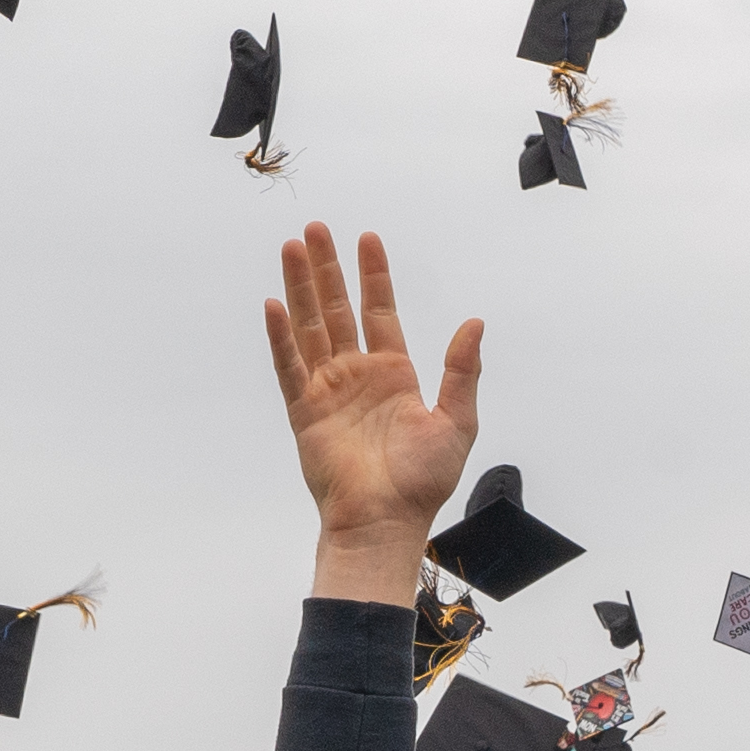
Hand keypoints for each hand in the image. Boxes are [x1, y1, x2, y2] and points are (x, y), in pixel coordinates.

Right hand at [261, 223, 482, 590]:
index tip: (367, 239)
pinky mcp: (304, 412)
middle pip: (336, 309)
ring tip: (292, 249)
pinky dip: (281, 336)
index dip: (373, 276)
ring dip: (300, 288)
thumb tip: (474, 323)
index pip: (379, 311)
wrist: (386, 521)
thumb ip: (462, 370)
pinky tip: (274, 305)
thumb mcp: (457, 421)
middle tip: (315, 229)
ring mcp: (327, 391)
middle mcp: (356, 376)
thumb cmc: (422, 482)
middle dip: (326, 269)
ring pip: (309, 327)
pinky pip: (290, 366)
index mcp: (393, 375)